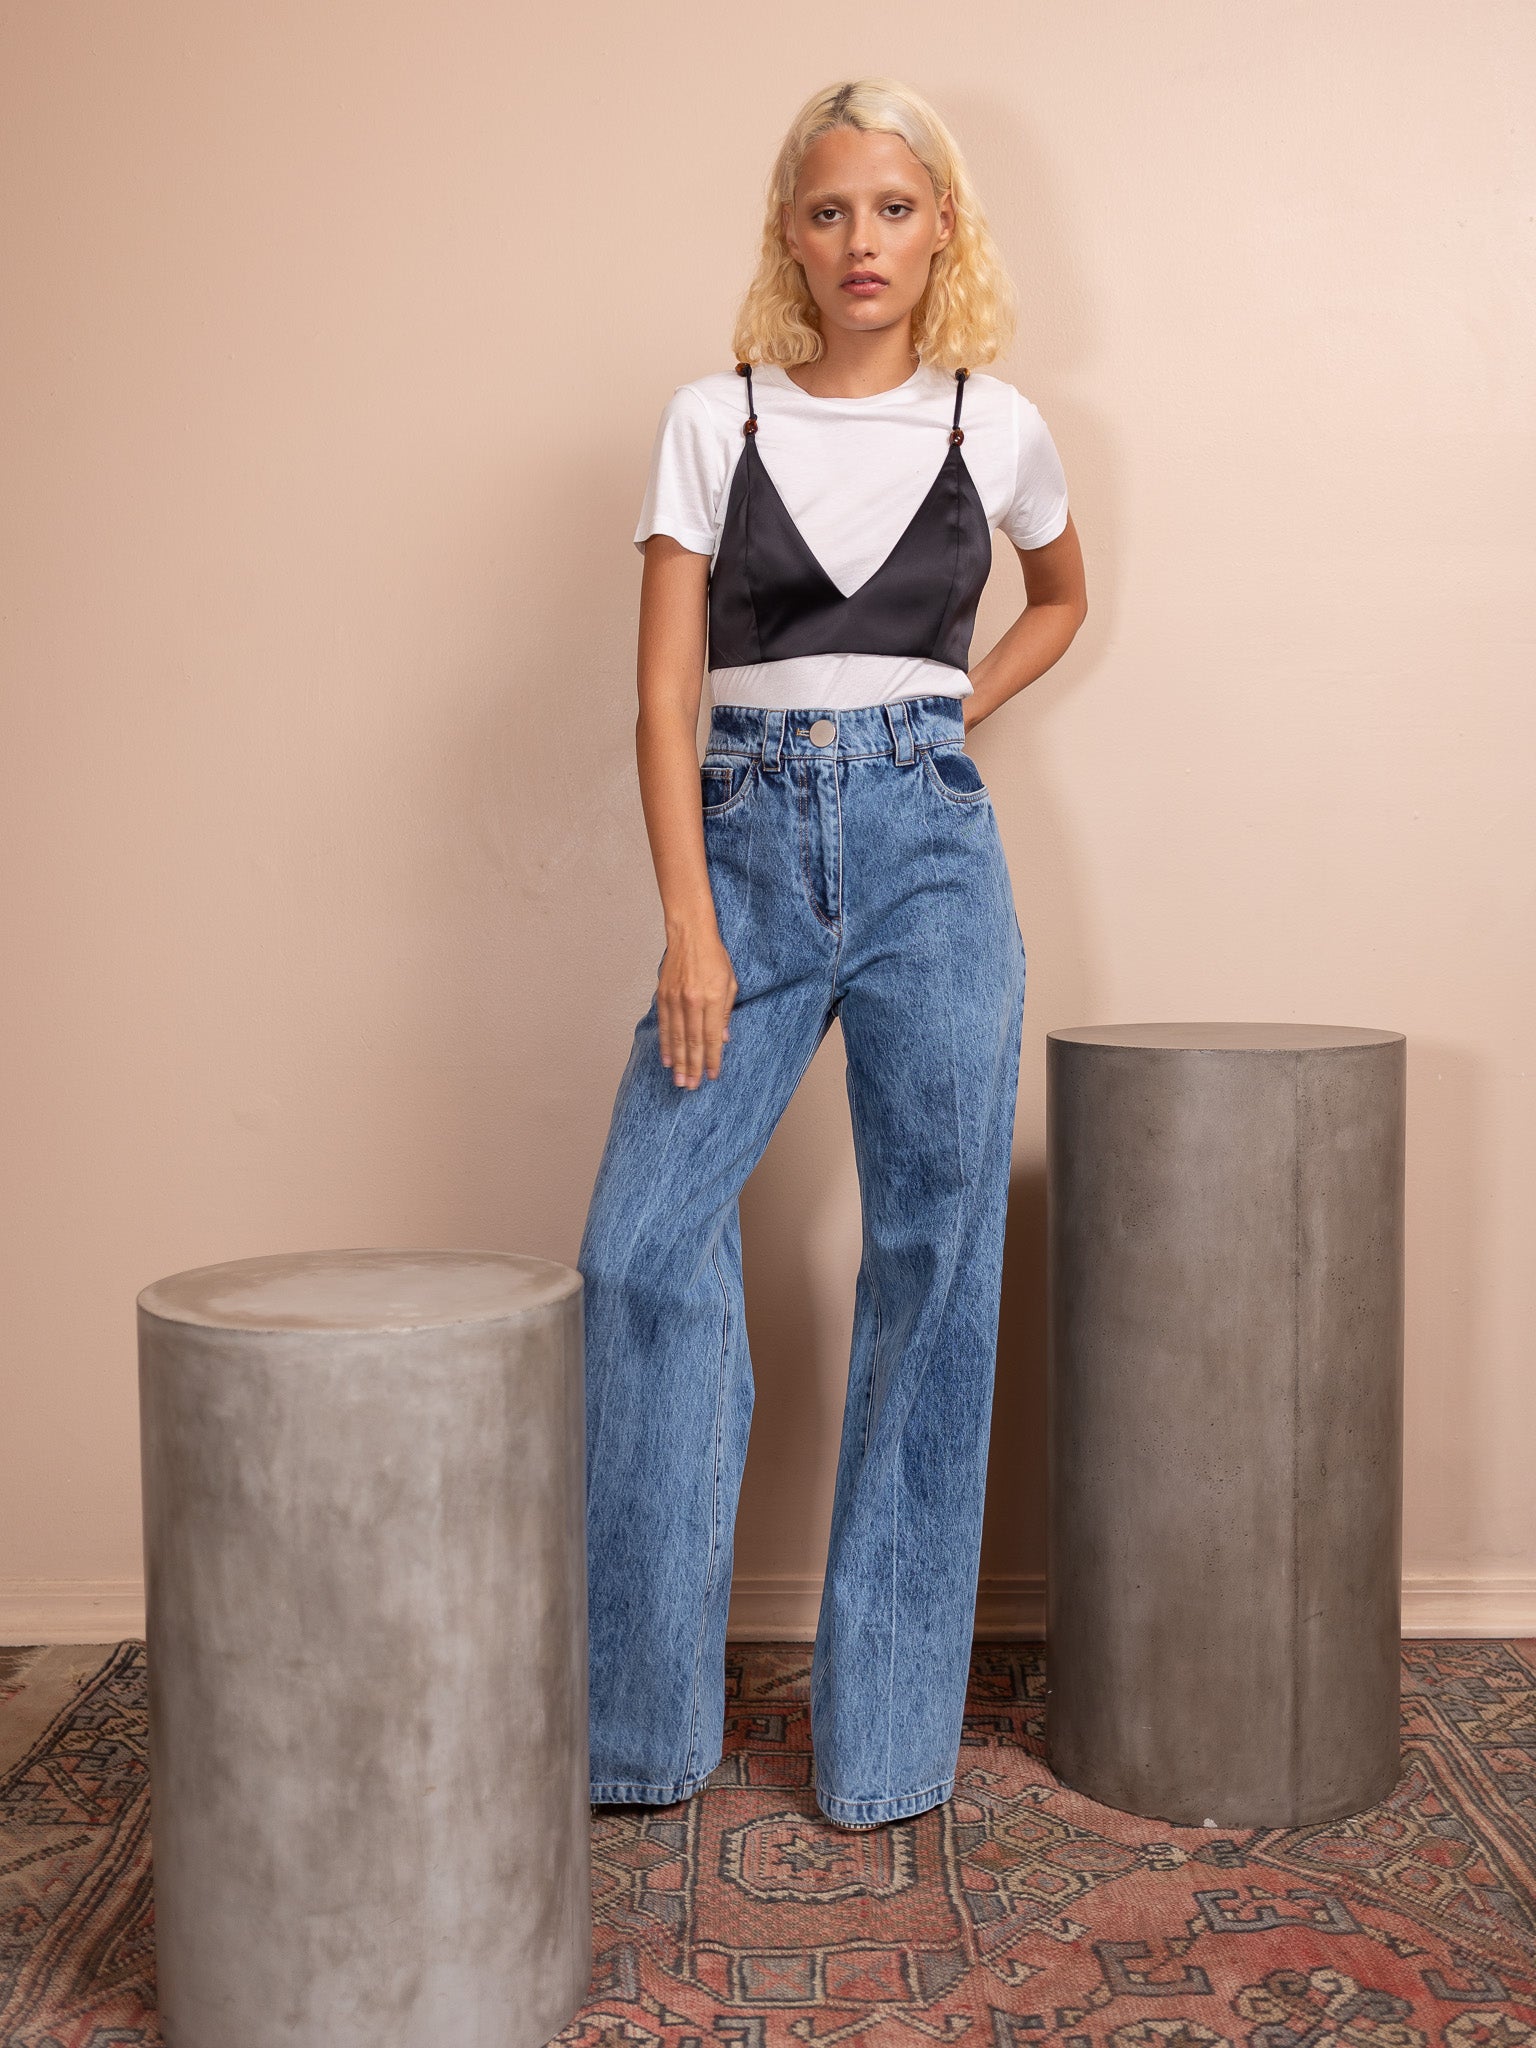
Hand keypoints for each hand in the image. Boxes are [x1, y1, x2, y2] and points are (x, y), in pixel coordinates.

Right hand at [657, 925, 737, 1087]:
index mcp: (713, 998)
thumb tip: (724, 1039)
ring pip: (676, 1037)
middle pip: (692, 1041)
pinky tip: (667, 1060)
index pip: (713, 1036)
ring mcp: (675, 999)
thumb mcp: (730, 983)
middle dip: (693, 1067)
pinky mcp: (663, 996)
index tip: (712, 1076)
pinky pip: (664, 1026)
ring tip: (679, 1080)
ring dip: (678, 1062)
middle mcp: (693, 1001)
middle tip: (691, 1087)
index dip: (713, 1058)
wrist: (689, 935)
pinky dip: (665, 1045)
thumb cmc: (714, 957)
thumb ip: (726, 1013)